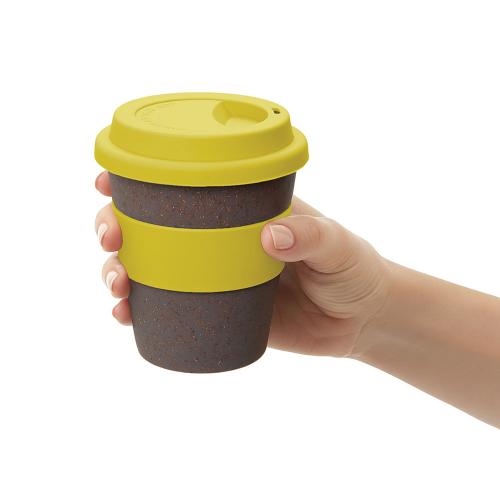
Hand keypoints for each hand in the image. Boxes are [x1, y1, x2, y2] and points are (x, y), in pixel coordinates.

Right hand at [95, 171, 389, 356]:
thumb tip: (272, 235)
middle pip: (152, 228)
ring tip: (117, 285)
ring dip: (120, 271)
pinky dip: (141, 311)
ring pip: (152, 269)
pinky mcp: (217, 312)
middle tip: (111, 237)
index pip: (186, 189)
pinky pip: (169, 310)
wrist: (359, 320)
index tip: (109, 183)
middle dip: (117, 227)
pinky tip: (125, 315)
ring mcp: (214, 278)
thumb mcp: (339, 246)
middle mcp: (218, 241)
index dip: (141, 183)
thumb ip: (314, 237)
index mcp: (241, 212)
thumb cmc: (352, 271)